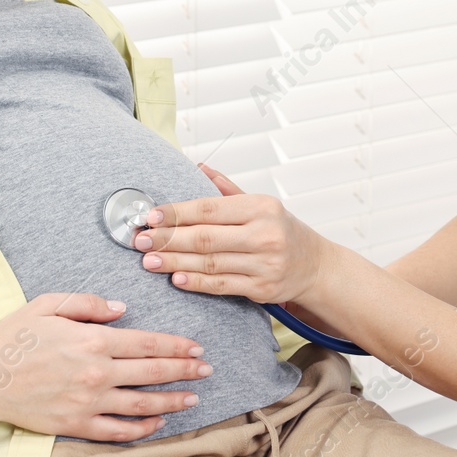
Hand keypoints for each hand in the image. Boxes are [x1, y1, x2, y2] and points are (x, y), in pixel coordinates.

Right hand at [0, 292, 212, 441]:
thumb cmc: (15, 337)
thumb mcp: (49, 304)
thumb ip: (89, 303)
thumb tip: (123, 309)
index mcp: (94, 340)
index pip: (148, 343)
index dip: (177, 346)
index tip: (196, 347)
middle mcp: (97, 372)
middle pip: (153, 373)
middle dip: (185, 371)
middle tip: (207, 370)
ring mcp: (88, 402)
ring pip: (142, 404)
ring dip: (172, 401)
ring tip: (193, 399)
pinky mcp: (76, 425)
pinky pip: (117, 431)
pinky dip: (142, 428)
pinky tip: (157, 422)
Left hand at [131, 163, 331, 304]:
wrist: (314, 265)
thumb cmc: (281, 230)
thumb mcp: (260, 203)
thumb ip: (226, 189)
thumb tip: (197, 167)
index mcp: (262, 207)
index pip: (210, 208)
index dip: (177, 213)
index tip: (151, 216)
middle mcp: (265, 234)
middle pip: (206, 237)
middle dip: (168, 239)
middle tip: (142, 241)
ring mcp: (265, 264)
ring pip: (210, 263)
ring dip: (175, 262)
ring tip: (149, 261)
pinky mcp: (262, 289)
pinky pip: (222, 285)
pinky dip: (196, 282)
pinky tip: (176, 278)